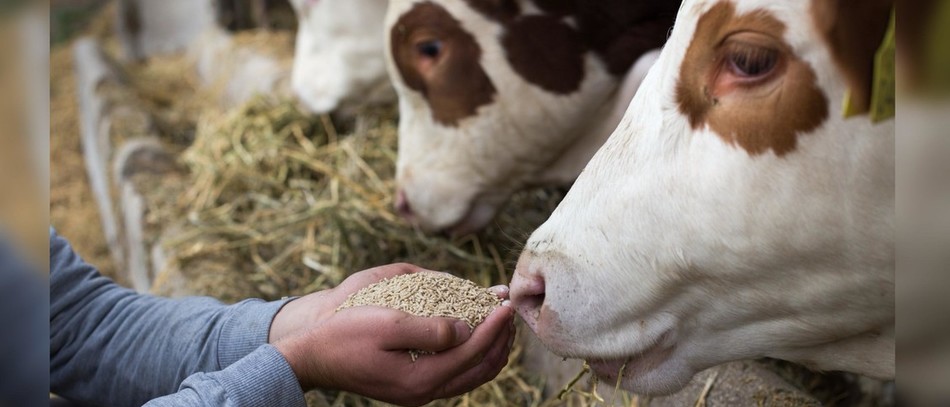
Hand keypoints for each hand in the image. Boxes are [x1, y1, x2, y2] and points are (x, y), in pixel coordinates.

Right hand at [269, 263, 515, 405]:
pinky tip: (473, 335)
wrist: (313, 356)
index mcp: (421, 378)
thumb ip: (431, 329)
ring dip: (490, 349)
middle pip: (480, 369)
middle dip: (500, 340)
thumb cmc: (345, 334)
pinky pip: (455, 374)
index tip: (506, 304)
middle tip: (510, 312)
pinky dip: (472, 355)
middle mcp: (424, 391)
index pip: (472, 351)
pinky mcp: (412, 385)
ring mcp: (418, 391)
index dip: (494, 326)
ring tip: (500, 323)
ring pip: (471, 375)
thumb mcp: (387, 322)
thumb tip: (467, 330)